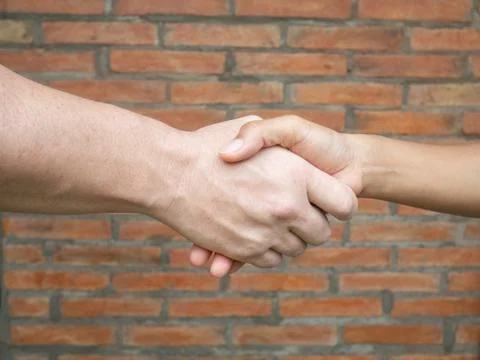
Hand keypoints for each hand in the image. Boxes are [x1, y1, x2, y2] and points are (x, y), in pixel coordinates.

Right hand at [158, 116, 356, 276]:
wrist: (168, 172)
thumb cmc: (209, 144)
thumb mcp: (252, 126)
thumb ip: (285, 145)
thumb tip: (300, 169)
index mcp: (296, 174)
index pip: (344, 203)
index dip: (338, 203)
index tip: (326, 200)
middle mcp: (286, 206)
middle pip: (322, 233)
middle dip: (313, 224)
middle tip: (297, 211)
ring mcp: (265, 232)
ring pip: (296, 250)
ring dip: (290, 239)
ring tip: (272, 219)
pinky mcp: (244, 251)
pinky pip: (270, 260)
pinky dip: (268, 251)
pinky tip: (255, 231)